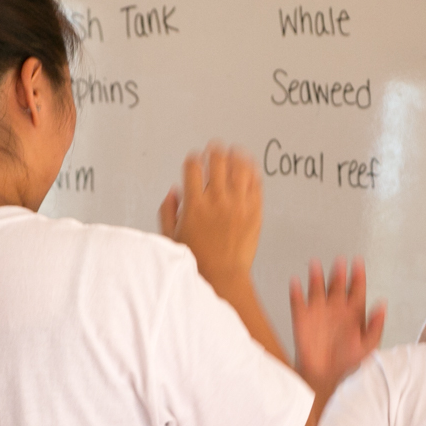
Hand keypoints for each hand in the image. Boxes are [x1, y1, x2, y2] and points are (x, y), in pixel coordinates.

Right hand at [159, 144, 261, 287]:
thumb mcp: (171, 236)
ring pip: (240, 166)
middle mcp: (218, 201)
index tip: (194, 160)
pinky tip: (249, 168)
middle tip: (214, 149)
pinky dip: (252, 171)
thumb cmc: (198, 261)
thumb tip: (173, 192)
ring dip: (235, 155)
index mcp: (195, 205)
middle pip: (218, 160)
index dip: (192, 159)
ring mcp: (239, 205)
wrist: (223, 276)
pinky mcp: (255, 211)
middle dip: (214, 150)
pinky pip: (256, 182)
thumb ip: (168, 210)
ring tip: (234, 152)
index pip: (193, 167)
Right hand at [290, 257, 385, 397]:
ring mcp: (318, 312)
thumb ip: (376, 326)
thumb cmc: (348, 363)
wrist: (325, 378)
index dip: (358, 275)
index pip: (357, 289)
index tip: (358, 262)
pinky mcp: (302, 319)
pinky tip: (296, 282)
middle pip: (337, 284)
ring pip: (316, 288)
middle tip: (340, 262)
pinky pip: (298, 302)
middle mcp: (335, 309)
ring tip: (315, 264)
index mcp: (353, 313)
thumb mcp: (368, 346)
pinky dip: (296, 292)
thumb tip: (382, 304)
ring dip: (316, 276)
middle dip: (339, 273)